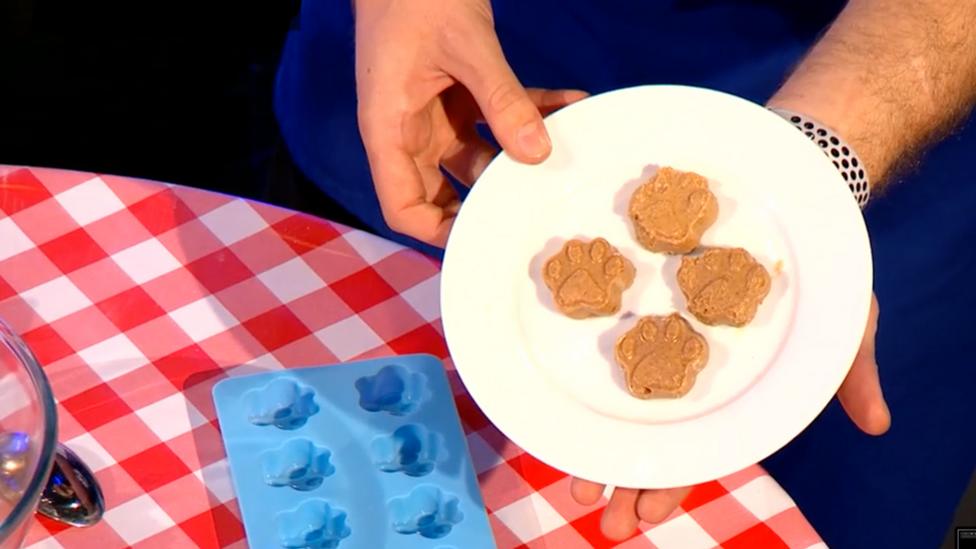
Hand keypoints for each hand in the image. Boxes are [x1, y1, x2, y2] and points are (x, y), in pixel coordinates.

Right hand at [355, 0, 586, 245]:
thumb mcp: (465, 47)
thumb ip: (501, 99)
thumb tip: (538, 152)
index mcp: (389, 129)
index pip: (403, 206)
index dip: (437, 231)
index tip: (483, 236)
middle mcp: (410, 129)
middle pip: (443, 190)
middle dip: (489, 199)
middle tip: (536, 206)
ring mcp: (435, 112)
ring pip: (479, 156)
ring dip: (520, 153)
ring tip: (565, 151)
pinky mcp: (459, 91)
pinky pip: (496, 115)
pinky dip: (532, 111)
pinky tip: (571, 102)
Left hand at [570, 294, 889, 539]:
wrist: (797, 221)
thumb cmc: (824, 283)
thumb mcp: (848, 324)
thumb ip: (851, 373)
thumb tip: (876, 424)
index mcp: (737, 398)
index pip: (703, 451)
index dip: (674, 483)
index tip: (648, 513)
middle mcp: (696, 380)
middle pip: (655, 440)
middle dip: (627, 480)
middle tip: (596, 511)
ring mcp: (666, 345)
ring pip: (628, 406)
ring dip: (601, 442)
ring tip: (574, 483)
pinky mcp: (644, 306)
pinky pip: (614, 347)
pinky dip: (590, 379)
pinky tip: (562, 404)